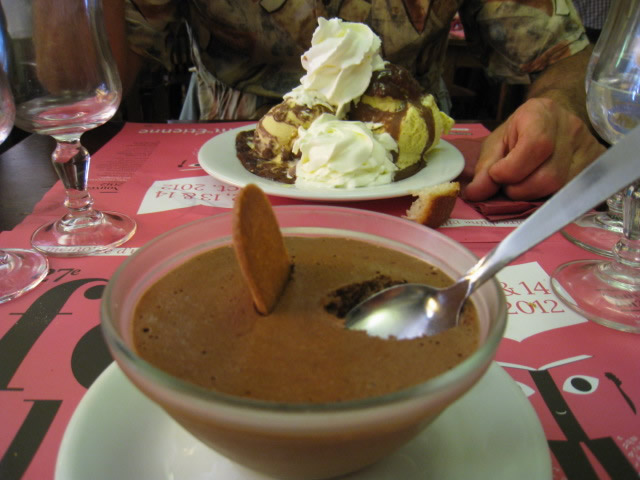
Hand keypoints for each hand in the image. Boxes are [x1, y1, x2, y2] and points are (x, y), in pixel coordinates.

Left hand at [463, 97, 605, 200]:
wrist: (551, 118)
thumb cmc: (520, 131)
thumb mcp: (496, 144)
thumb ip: (485, 169)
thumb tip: (474, 194)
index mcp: (541, 113)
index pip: (535, 146)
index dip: (511, 169)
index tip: (496, 175)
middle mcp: (570, 127)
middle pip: (549, 176)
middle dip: (520, 189)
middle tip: (509, 185)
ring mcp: (588, 147)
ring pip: (562, 188)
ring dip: (534, 195)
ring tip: (523, 184)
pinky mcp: (596, 164)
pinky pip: (574, 192)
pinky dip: (551, 197)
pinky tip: (540, 187)